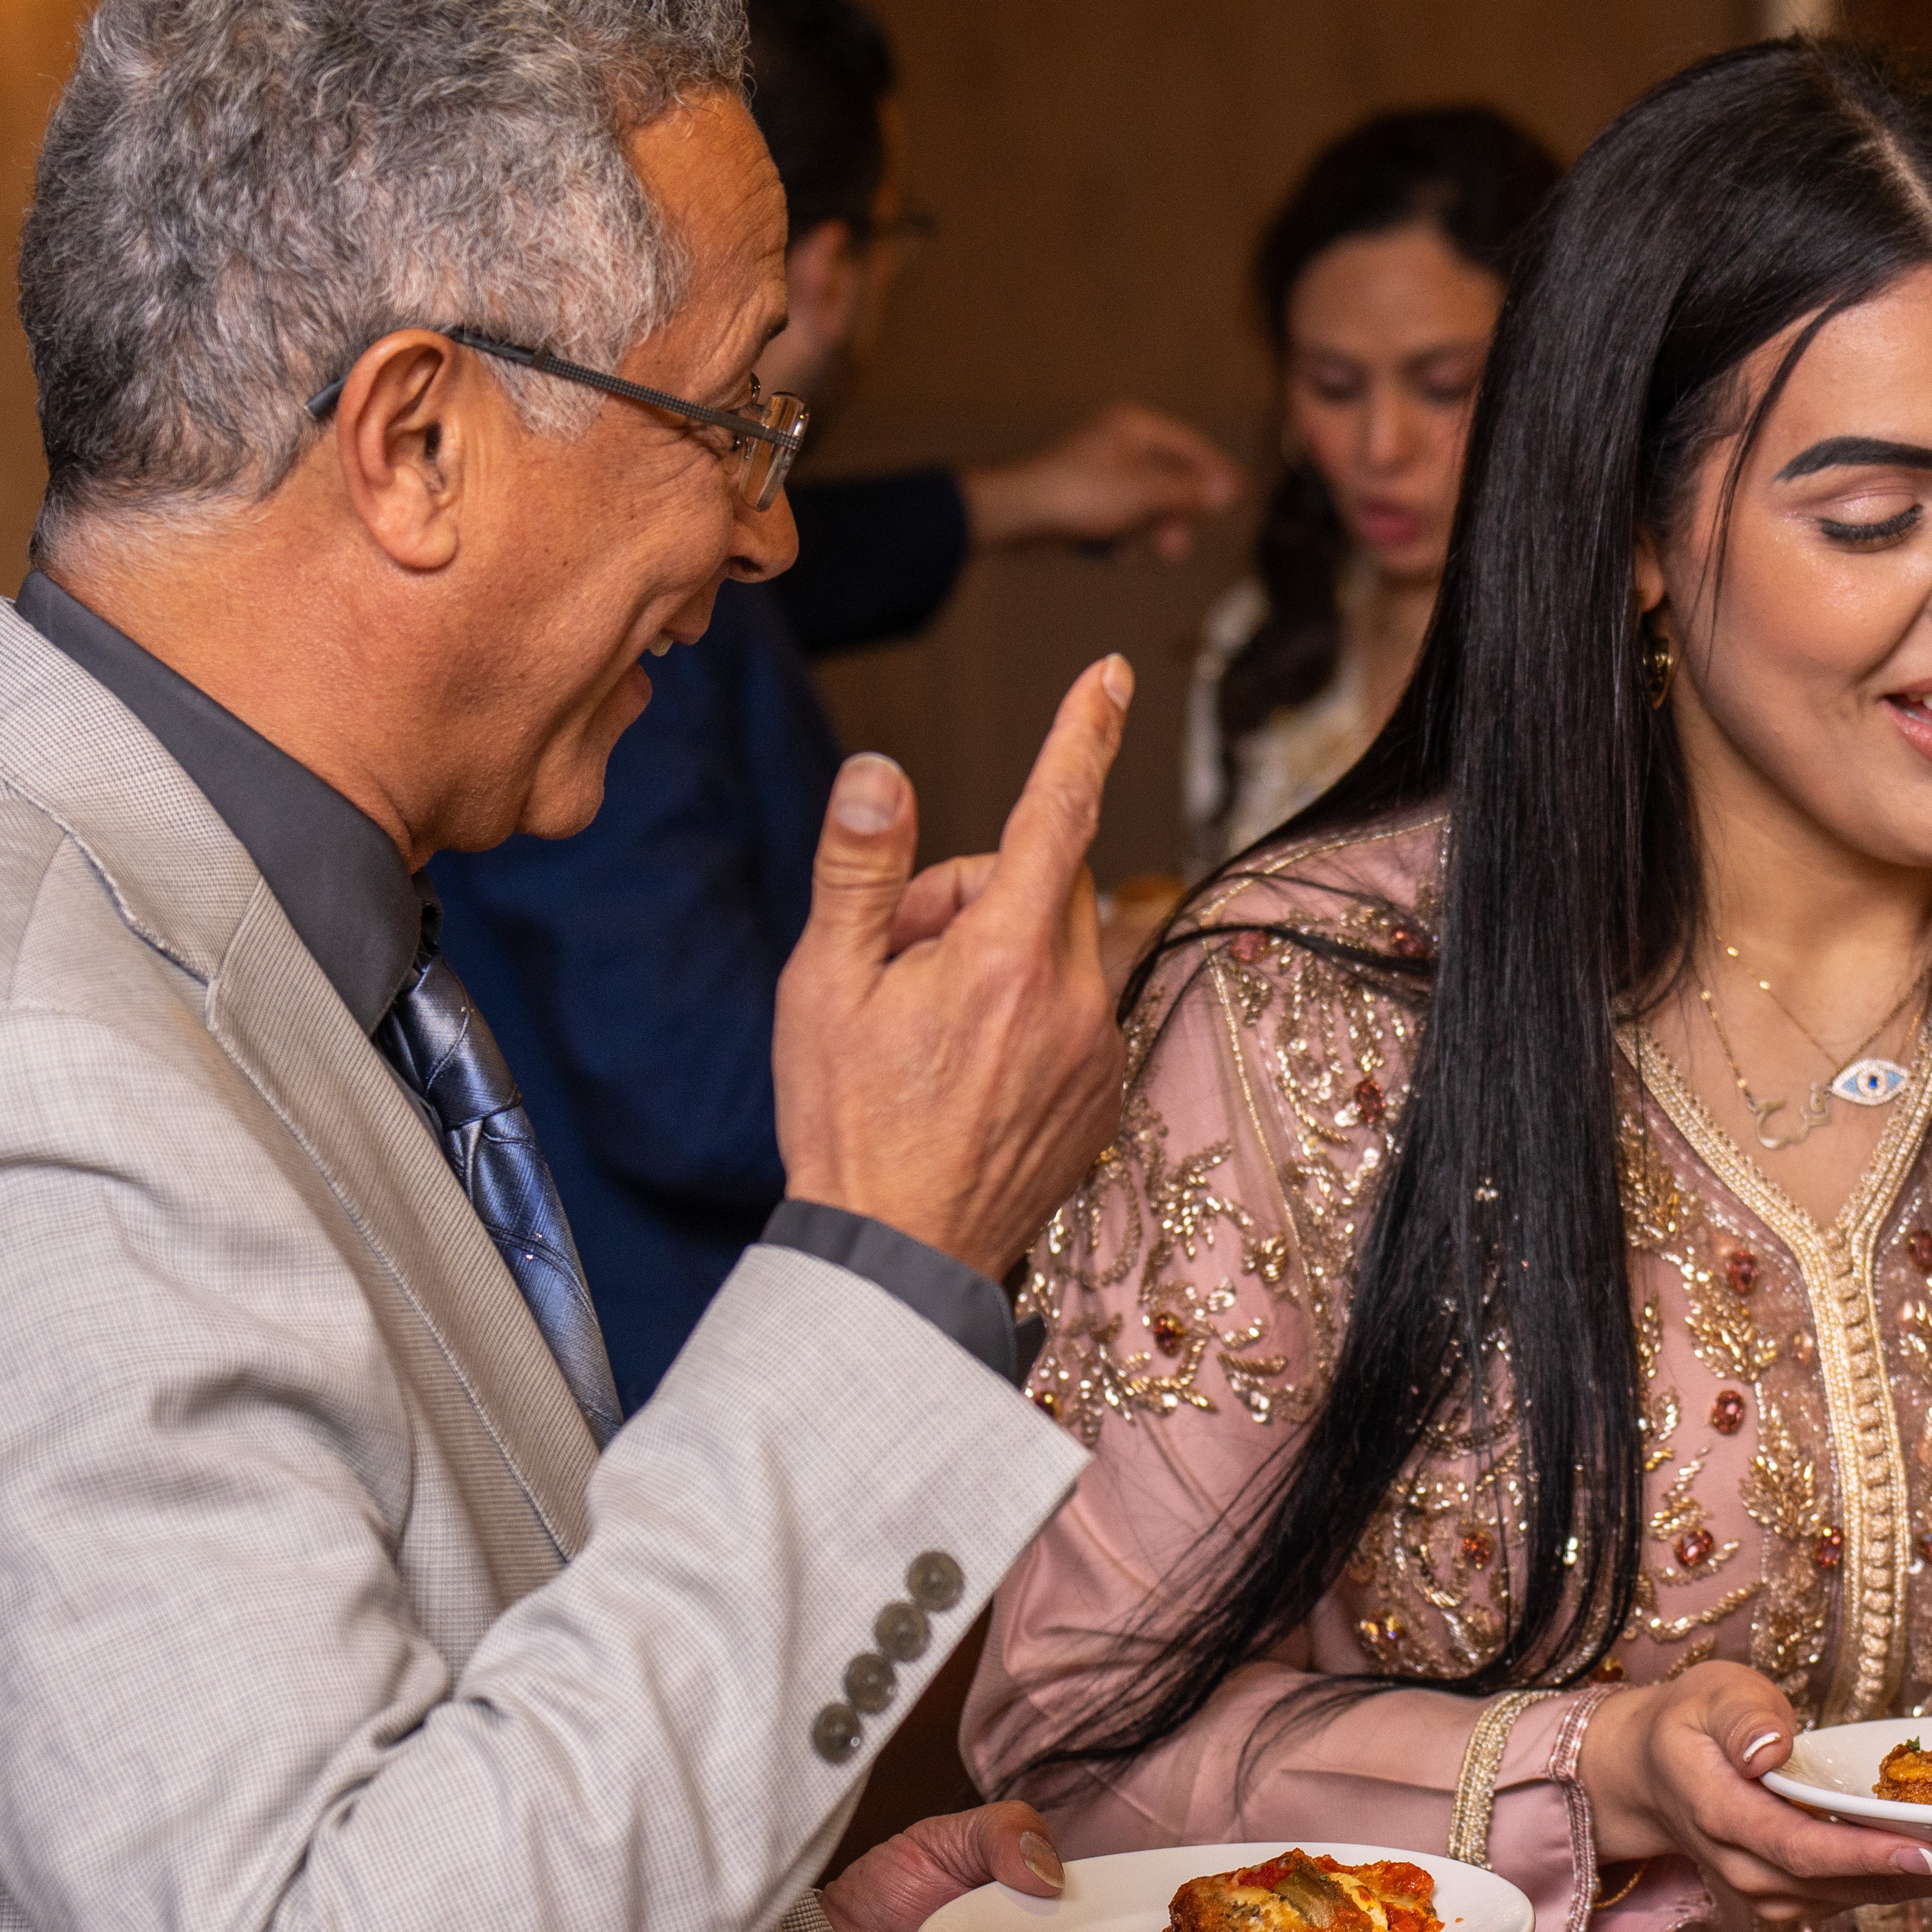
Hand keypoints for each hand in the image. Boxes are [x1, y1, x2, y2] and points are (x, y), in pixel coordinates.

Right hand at [772, 657, 1130, 1275]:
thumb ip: (860, 868)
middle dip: (973, 889)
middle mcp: (1071, 998)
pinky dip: (1025, 1013)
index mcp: (1002, 957)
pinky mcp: (1103, 1094)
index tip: (1107, 674)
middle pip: (1042, 879)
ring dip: (998, 955)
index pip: (1054, 811)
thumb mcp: (823, 984)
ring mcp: (1096, 1050)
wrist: (896, 1257)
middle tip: (899, 959)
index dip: (1081, 732)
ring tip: (928, 1029)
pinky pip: (1073, 1010)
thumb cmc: (845, 1121)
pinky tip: (966, 1073)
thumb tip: (882, 773)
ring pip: (1056, 945)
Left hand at [964, 402, 1246, 558]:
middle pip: (1170, 475)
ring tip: (1148, 549)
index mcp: (1135, 426)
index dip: (1218, 472)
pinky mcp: (1083, 494)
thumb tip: (1228, 491)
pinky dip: (1125, 531)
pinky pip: (1120, 513)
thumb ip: (1189, 491)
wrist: (1017, 513)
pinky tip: (1119, 549)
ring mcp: (1100, 467)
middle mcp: (1119, 440)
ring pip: (1146, 498)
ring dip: (1152, 526)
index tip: (1240, 497)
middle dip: (1179, 511)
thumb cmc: (1081, 494)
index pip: (1192, 445)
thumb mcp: (1145, 493)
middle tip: (1181, 545)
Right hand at [1580, 1661, 1931, 1928]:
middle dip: (1930, 1877)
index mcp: (1723, 1817)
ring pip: (1862, 1898)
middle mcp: (1749, 1869)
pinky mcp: (1797, 1895)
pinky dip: (1917, 1883)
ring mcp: (1772, 1890)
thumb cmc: (1690, 1724)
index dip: (1867, 1854)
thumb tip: (1770, 1752)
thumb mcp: (1706, 1695)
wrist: (1652, 1777)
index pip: (1801, 1847)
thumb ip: (1739, 1719)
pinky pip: (1862, 1894)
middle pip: (1845, 1883)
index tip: (1930, 1850)